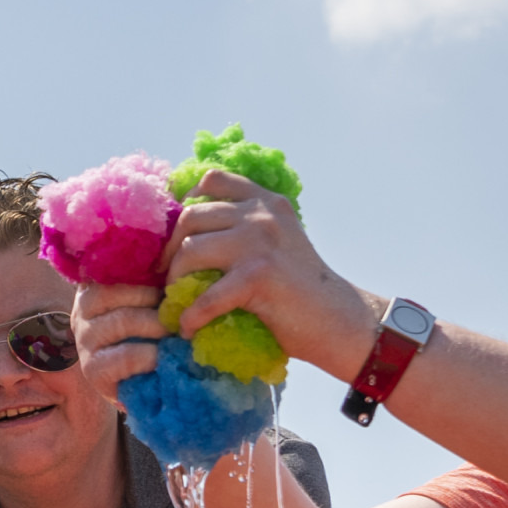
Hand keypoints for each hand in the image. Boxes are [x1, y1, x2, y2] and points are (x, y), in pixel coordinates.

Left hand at [149, 170, 380, 375]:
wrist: (339, 321)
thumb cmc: (302, 290)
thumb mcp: (278, 242)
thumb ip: (246, 228)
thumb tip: (189, 234)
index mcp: (266, 202)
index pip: (213, 179)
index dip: (186, 202)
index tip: (178, 234)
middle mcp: (262, 214)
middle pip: (191, 216)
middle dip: (171, 248)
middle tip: (168, 276)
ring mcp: (260, 242)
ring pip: (190, 250)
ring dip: (175, 280)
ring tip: (177, 301)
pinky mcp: (258, 275)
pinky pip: (206, 296)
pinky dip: (191, 316)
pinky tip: (188, 328)